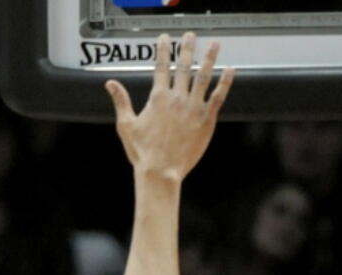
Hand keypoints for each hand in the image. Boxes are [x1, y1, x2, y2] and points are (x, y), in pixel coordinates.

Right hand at [105, 33, 233, 182]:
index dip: (163, 50)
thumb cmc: (143, 152)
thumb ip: (121, 101)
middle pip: (183, 66)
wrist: (161, 172)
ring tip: (215, 44)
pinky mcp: (206, 120)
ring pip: (203, 76)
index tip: (165, 38)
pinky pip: (218, 96)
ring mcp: (193, 107)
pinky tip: (230, 70)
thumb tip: (110, 84)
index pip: (161, 67)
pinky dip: (224, 82)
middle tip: (190, 35)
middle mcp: (176, 98)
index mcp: (158, 98)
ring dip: (209, 58)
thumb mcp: (126, 125)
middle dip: (187, 48)